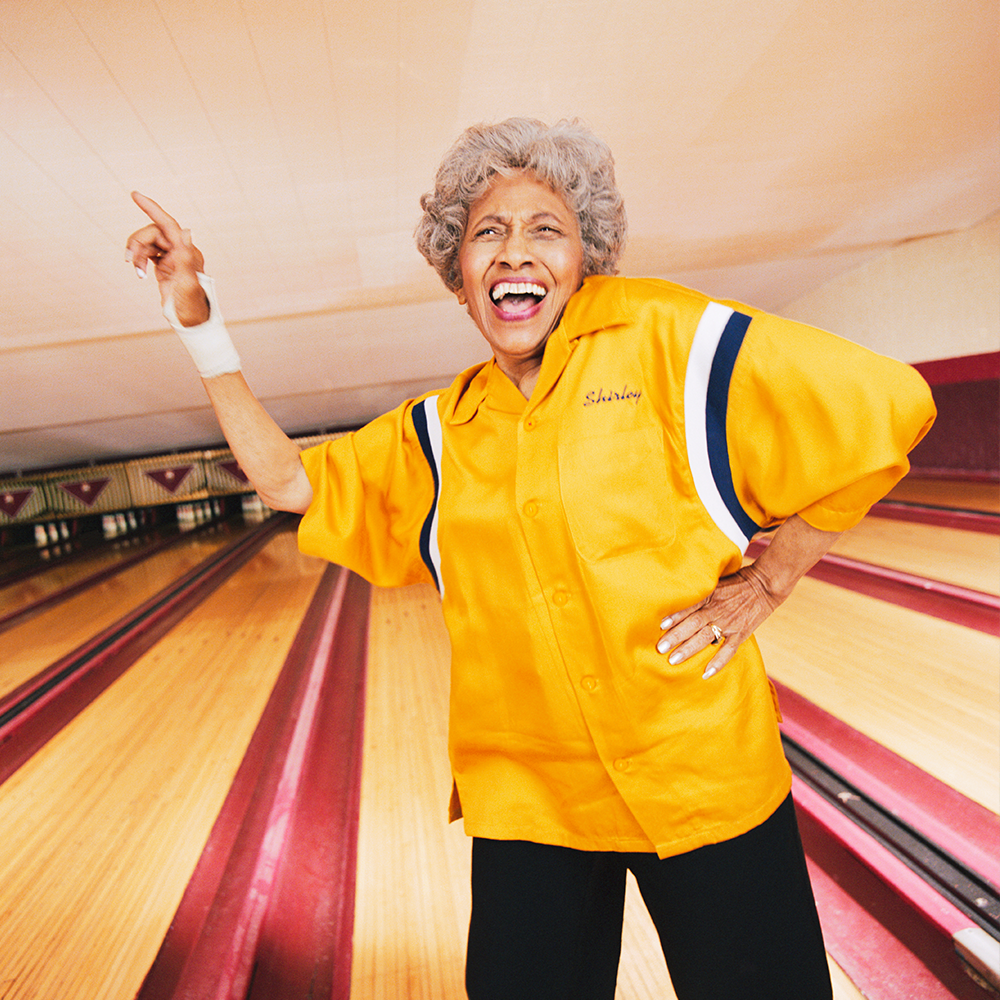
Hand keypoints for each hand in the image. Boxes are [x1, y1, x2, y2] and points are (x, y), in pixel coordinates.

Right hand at [125, 192, 208, 325]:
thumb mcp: (188, 282)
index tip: (134, 195)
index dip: (151, 208)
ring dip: (136, 253)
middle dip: (137, 243)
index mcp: (186, 251)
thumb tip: (186, 231)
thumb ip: (186, 257)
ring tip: (136, 271)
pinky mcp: (163, 265)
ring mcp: (171, 257)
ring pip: (146, 243)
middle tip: (129, 260)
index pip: (167, 224)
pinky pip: (146, 253)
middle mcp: (180, 251)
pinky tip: (139, 273)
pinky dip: (138, 260)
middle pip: (151, 234)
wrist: (190, 321)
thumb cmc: (192, 305)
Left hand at [656, 563, 781, 679]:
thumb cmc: (737, 580)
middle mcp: (716, 610)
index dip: (674, 616)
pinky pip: (728, 650)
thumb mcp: (716, 580)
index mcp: (709, 596)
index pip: (689, 607)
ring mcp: (728, 623)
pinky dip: (718, 663)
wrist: (765, 584)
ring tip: (673, 660)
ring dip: (689, 650)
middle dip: (675, 637)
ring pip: (705, 638)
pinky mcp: (740, 633)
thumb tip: (678, 593)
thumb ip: (700, 590)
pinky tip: (706, 674)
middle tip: (660, 648)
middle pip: (693, 625)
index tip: (660, 625)